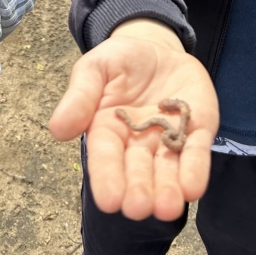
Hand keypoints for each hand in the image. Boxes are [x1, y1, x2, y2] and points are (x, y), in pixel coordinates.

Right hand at [49, 19, 218, 221]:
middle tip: (138, 208)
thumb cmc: (119, 61)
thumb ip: (80, 96)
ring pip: (168, 170)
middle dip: (138, 190)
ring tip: (166, 208)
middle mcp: (137, 143)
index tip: (109, 201)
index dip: (107, 178)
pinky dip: (195, 170)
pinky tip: (192, 188)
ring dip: (168, 190)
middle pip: (137, 171)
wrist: (156, 46)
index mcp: (106, 131)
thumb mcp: (94, 68)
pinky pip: (196, 151)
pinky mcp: (197, 130)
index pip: (105, 158)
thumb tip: (58, 130)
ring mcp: (169, 139)